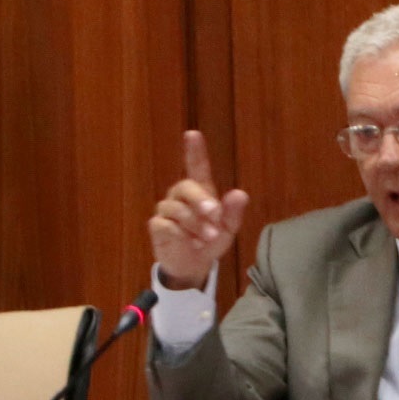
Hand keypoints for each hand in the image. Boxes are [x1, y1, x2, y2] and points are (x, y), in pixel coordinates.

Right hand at [149, 130, 252, 293]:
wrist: (194, 265)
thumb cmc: (210, 240)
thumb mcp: (228, 229)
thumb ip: (233, 213)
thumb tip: (241, 194)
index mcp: (200, 190)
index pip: (196, 166)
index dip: (194, 151)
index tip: (192, 134)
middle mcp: (181, 195)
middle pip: (185, 186)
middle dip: (201, 201)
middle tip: (215, 216)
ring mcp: (167, 210)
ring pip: (177, 209)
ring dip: (195, 225)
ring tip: (206, 239)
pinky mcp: (157, 226)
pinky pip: (165, 225)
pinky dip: (181, 235)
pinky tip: (190, 243)